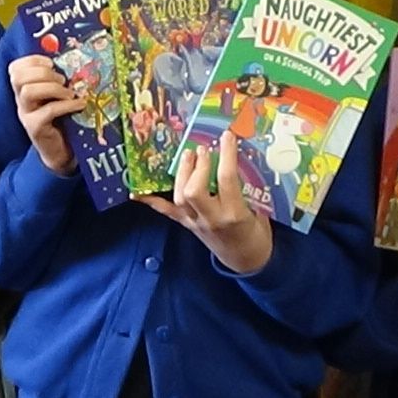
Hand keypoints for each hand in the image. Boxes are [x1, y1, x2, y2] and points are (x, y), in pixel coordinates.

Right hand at [10, 54, 83, 175]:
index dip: (33, 60)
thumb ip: (59, 80)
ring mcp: (26, 115)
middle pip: (18, 77)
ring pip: (28, 92)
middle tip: (63, 80)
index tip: (52, 63)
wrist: (60, 151)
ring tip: (70, 93)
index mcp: (24, 89)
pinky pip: (47, 111)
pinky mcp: (35, 128)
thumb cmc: (61, 119)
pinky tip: (79, 104)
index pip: (15, 68)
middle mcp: (21, 100)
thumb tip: (74, 62)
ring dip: (53, 88)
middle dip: (43, 73)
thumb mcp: (58, 95)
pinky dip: (66, 105)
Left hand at [136, 131, 271, 273]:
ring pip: (179, 198)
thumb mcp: (260, 209)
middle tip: (202, 149)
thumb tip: (240, 158)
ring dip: (181, 174)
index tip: (226, 137)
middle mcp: (212, 218)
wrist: (246, 260)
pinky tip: (137, 193)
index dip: (226, 155)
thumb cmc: (256, 233)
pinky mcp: (187, 226)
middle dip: (197, 167)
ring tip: (187, 156)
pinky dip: (152, 201)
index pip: (226, 179)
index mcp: (234, 213)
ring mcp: (196, 223)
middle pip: (195, 190)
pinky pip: (167, 212)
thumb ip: (250, 187)